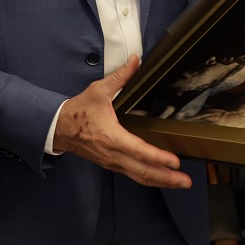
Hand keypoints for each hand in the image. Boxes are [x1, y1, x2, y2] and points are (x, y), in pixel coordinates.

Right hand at [53, 57, 191, 188]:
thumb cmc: (78, 111)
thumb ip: (120, 77)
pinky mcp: (111, 164)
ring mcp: (112, 162)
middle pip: (143, 171)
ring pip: (139, 176)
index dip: (158, 158)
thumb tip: (135, 61)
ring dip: (160, 181)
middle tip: (186, 181)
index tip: (175, 161)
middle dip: (166, 178)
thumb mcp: (98, 90)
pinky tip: (161, 178)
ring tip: (179, 182)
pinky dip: (148, 178)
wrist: (58, 128)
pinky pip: (132, 174)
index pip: (139, 151)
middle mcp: (113, 154)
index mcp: (111, 137)